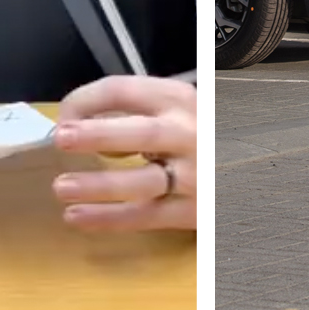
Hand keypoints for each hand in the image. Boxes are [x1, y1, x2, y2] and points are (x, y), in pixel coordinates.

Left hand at [52, 75, 194, 231]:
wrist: (247, 169)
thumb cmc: (203, 136)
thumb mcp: (179, 109)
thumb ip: (138, 111)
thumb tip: (80, 123)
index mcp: (180, 100)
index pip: (126, 91)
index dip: (86, 100)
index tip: (62, 118)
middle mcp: (190, 134)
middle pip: (143, 133)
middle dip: (99, 134)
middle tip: (62, 139)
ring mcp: (195, 175)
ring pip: (144, 181)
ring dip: (100, 184)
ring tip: (62, 187)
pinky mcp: (194, 210)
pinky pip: (147, 216)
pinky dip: (110, 218)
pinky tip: (78, 217)